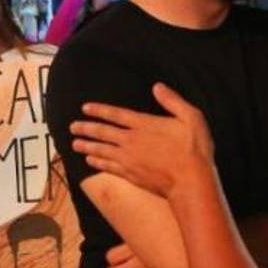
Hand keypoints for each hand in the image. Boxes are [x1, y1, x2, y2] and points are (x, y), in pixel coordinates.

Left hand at [70, 83, 214, 197]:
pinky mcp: (130, 175)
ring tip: (74, 144)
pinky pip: (108, 166)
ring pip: (101, 150)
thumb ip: (173, 101)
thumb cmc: (194, 149)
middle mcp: (132, 141)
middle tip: (72, 126)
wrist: (191, 181)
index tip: (85, 108)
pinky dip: (97, 162)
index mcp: (145, 124)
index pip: (116, 114)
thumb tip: (157, 86)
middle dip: (86, 128)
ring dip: (86, 145)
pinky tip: (89, 160)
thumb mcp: (191, 117)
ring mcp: (129, 159)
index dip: (99, 110)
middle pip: (103, 132)